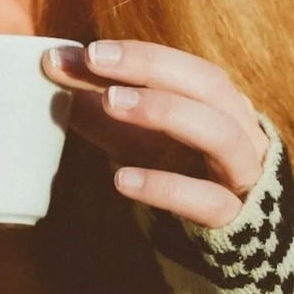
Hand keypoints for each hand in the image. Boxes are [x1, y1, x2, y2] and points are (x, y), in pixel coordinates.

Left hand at [42, 40, 268, 228]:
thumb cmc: (172, 169)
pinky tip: (121, 179)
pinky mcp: (234, 219)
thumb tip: (52, 61)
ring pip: (221, 134)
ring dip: (165, 111)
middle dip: (151, 67)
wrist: (219, 241)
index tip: (88, 51)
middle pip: (210, 85)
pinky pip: (208, 200)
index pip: (184, 66)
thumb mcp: (131, 132)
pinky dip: (166, 186)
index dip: (139, 55)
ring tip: (109, 102)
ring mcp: (242, 174)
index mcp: (218, 103)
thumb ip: (95, 99)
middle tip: (94, 60)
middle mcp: (240, 129)